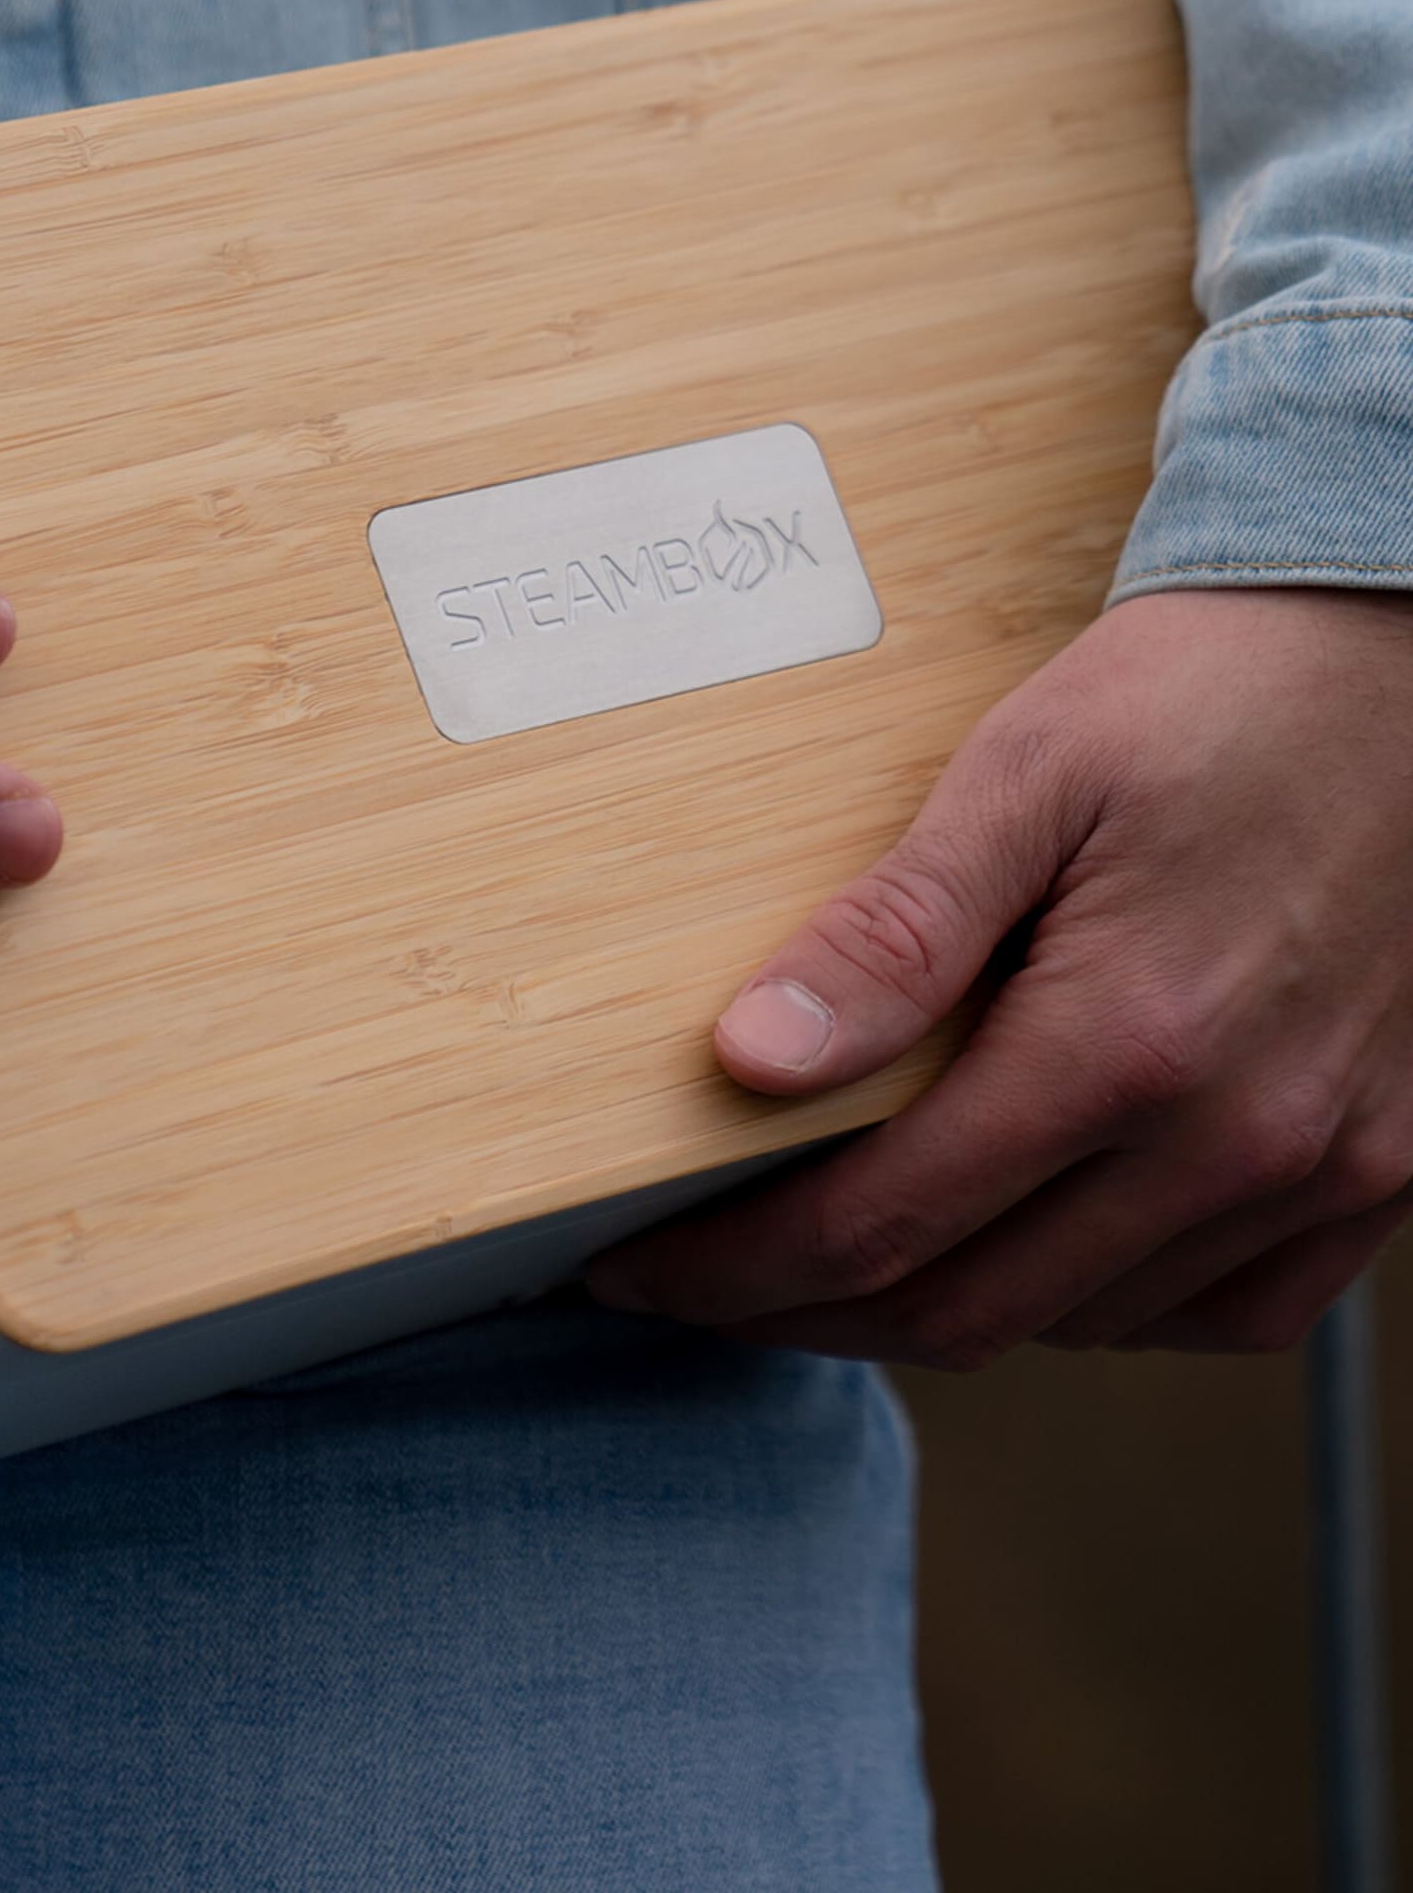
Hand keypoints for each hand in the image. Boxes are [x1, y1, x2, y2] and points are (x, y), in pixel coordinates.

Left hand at [587, 588, 1412, 1361]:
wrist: (1397, 652)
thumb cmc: (1207, 690)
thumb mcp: (1024, 774)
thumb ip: (891, 934)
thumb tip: (748, 1059)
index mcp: (1127, 1044)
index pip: (881, 1225)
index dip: (739, 1269)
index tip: (639, 1269)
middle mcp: (1237, 1139)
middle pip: (970, 1311)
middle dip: (809, 1315)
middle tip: (704, 1283)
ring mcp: (1327, 1168)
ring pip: (1086, 1323)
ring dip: (946, 1309)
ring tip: (834, 1252)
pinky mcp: (1383, 1166)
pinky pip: (1225, 1310)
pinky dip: (1103, 1305)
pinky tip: (1029, 1245)